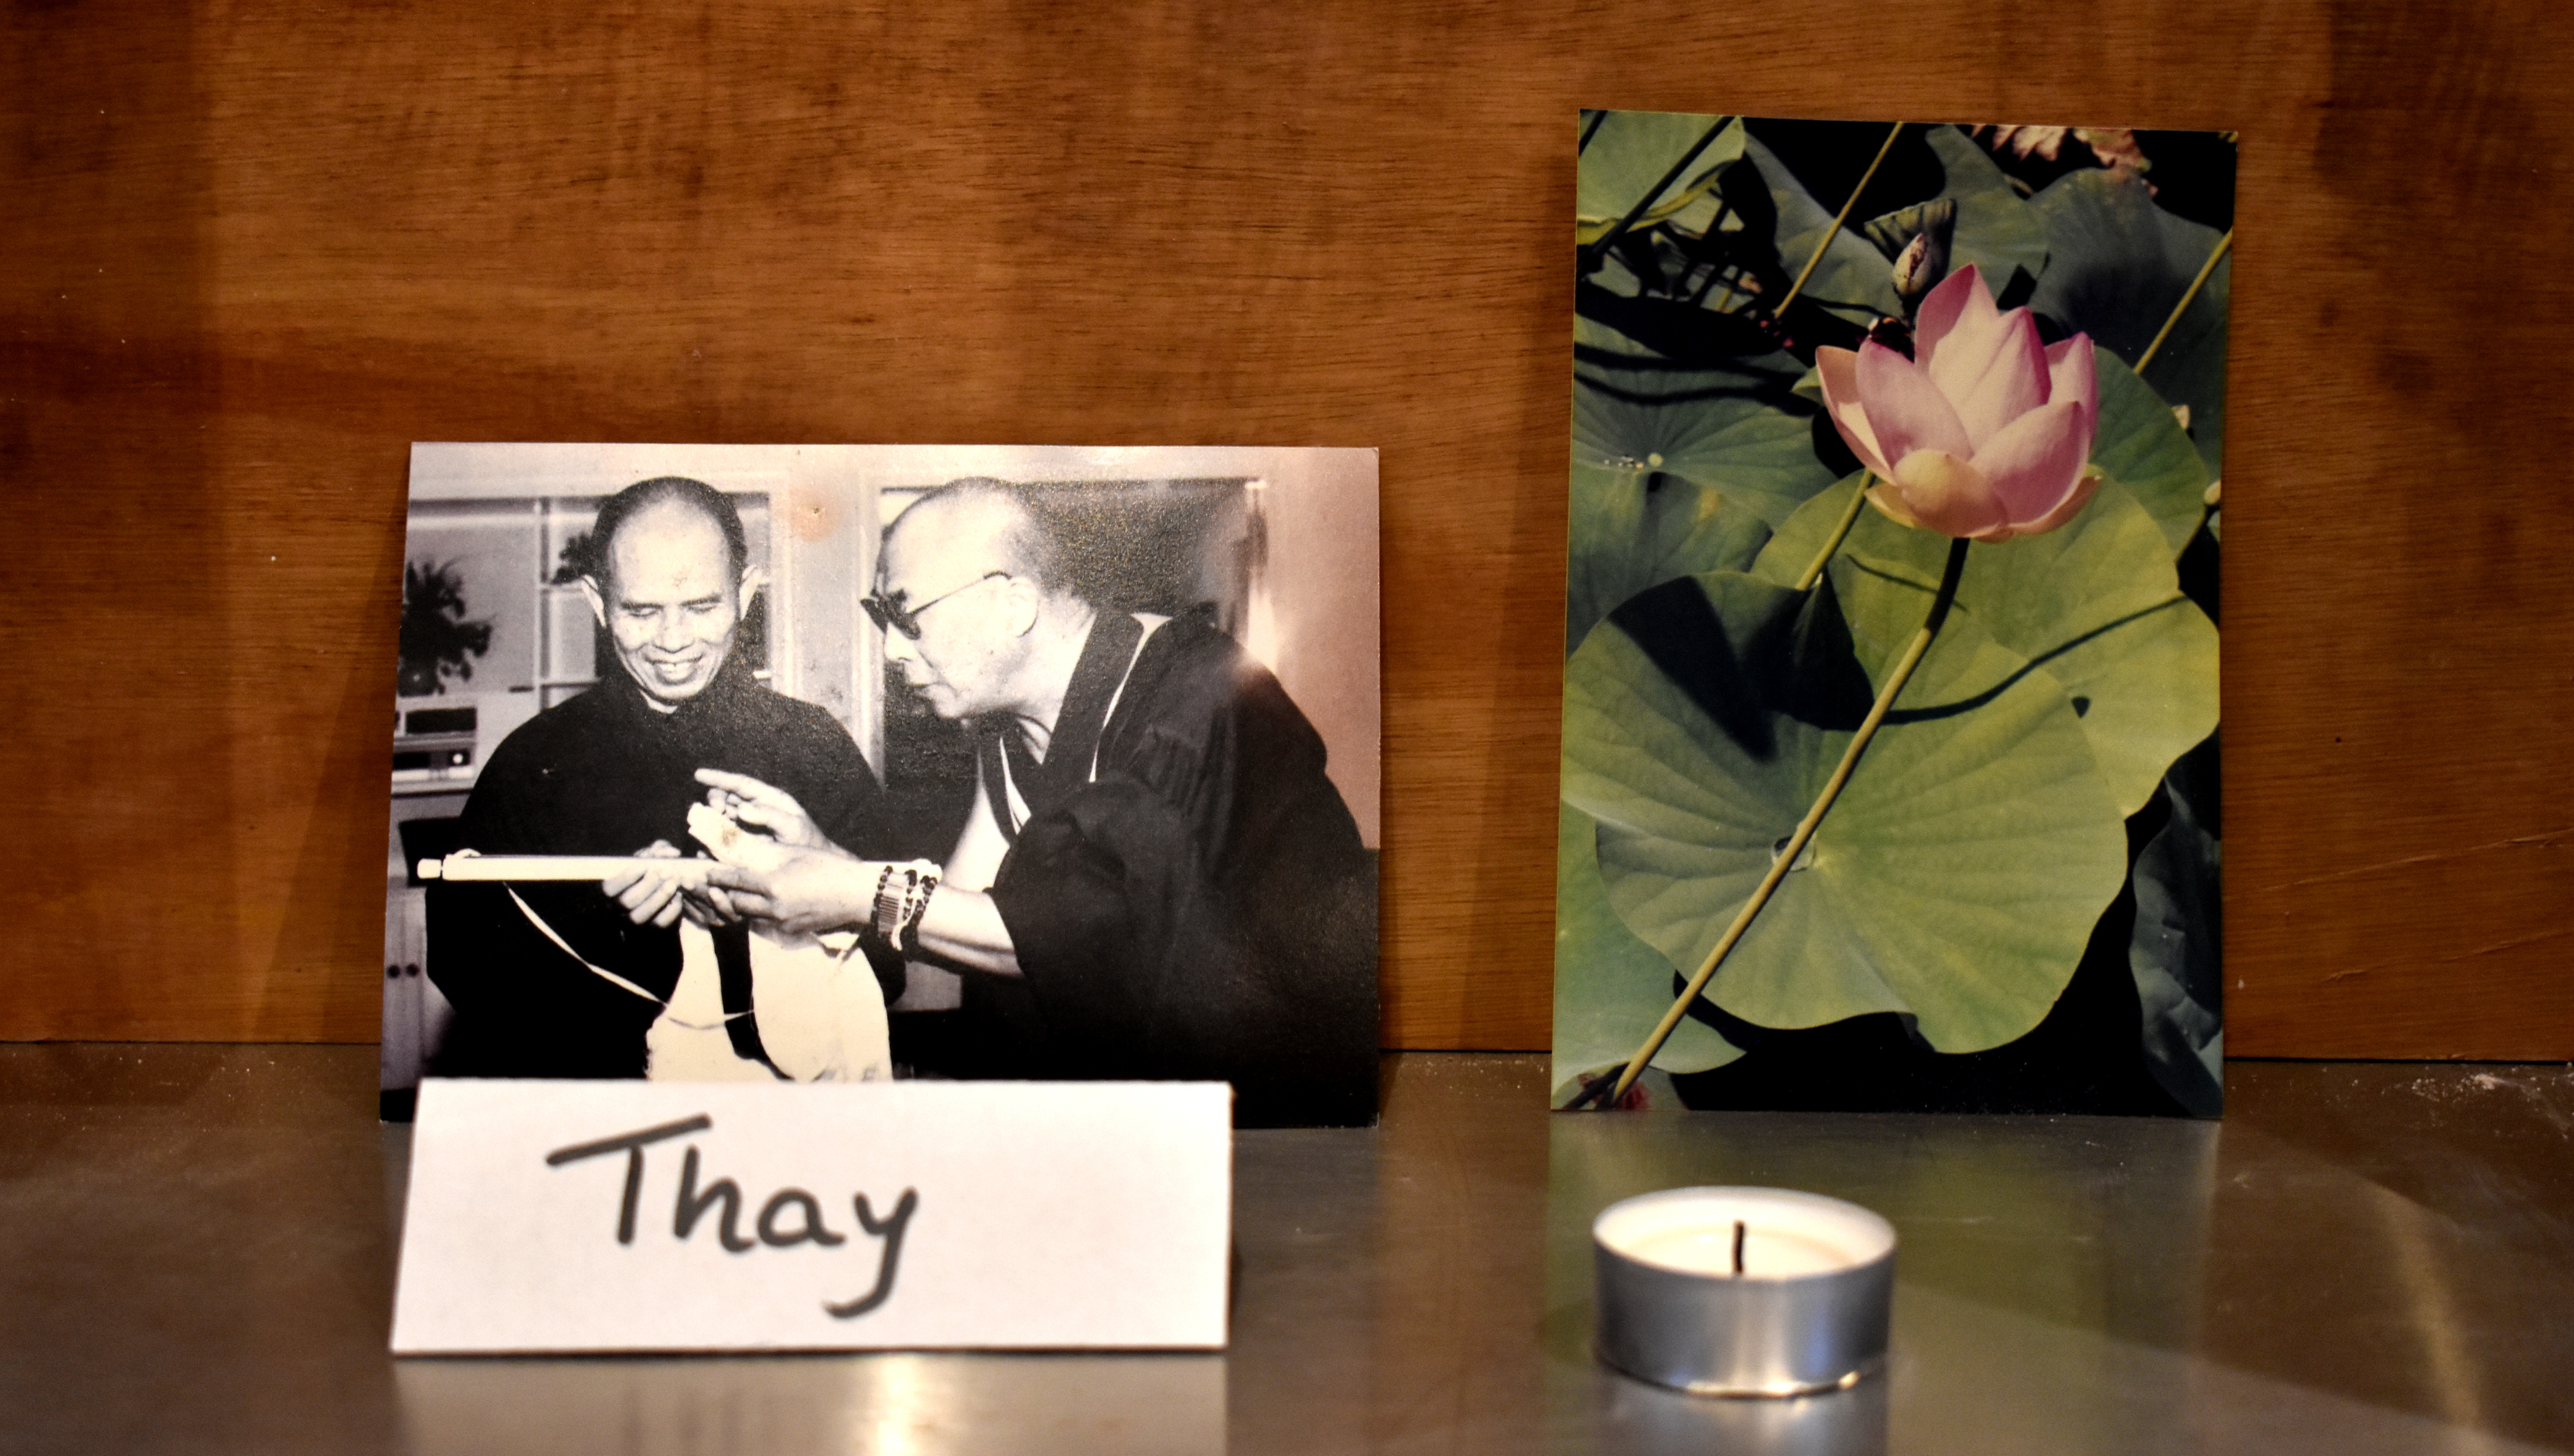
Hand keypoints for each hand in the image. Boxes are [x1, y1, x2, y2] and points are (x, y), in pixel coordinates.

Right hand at [601, 841, 703, 928]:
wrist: (664, 897)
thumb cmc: (652, 874)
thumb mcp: (651, 859)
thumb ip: (656, 851)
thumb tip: (668, 851)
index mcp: (611, 890)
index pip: (609, 887)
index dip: (627, 877)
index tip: (646, 865)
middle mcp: (618, 908)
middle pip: (627, 901)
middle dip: (648, 885)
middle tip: (665, 872)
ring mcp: (633, 922)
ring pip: (641, 916)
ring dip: (660, 897)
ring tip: (674, 883)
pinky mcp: (651, 931)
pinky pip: (659, 923)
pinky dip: (671, 909)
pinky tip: (678, 896)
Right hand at [695, 768, 827, 848]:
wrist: (811, 865)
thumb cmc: (806, 841)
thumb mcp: (792, 827)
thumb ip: (769, 816)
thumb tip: (741, 809)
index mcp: (769, 798)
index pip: (740, 784)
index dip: (719, 778)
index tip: (698, 774)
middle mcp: (756, 807)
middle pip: (727, 797)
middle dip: (716, 800)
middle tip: (715, 811)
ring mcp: (748, 823)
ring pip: (722, 814)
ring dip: (713, 817)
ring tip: (710, 824)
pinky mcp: (743, 838)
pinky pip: (723, 832)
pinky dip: (714, 835)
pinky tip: (707, 841)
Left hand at [702, 848, 876, 937]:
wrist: (856, 895)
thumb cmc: (829, 868)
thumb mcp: (796, 853)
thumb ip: (768, 853)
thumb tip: (744, 849)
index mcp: (774, 885)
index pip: (736, 880)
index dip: (718, 875)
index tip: (706, 871)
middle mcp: (774, 908)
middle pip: (735, 904)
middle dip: (722, 894)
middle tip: (712, 886)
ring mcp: (782, 922)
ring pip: (748, 916)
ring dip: (738, 906)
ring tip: (730, 896)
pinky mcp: (790, 931)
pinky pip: (765, 923)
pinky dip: (756, 914)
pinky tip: (757, 905)